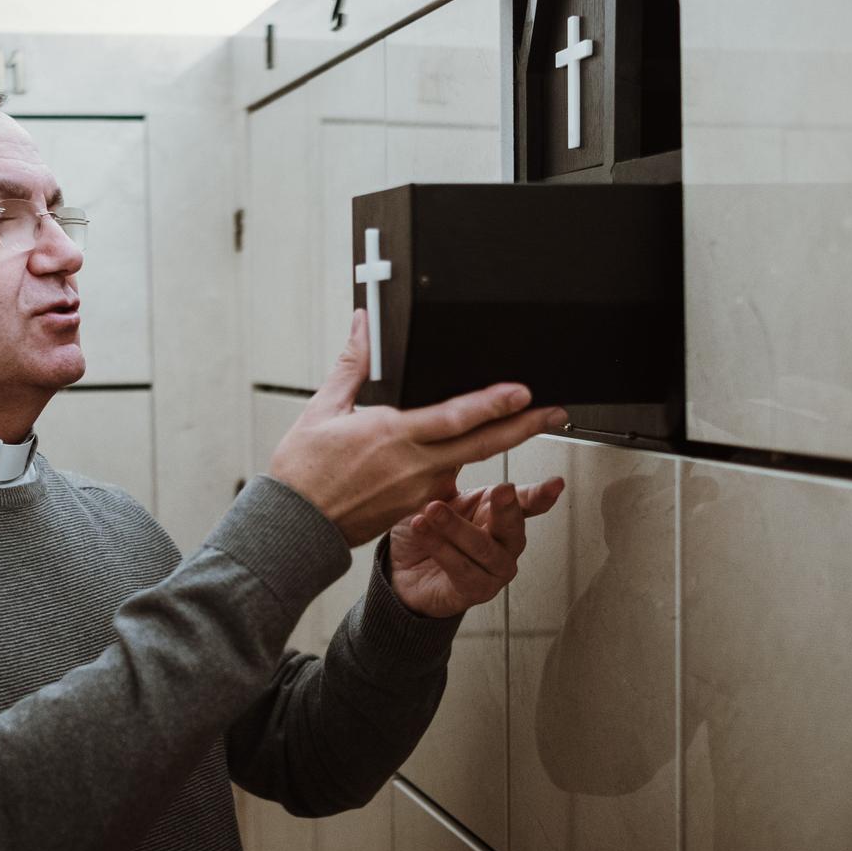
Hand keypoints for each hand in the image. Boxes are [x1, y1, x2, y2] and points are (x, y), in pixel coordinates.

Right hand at [269, 310, 566, 545]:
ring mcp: (419, 491)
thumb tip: (364, 323)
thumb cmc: (303, 472)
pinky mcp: (416, 507)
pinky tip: (471, 451)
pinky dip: (463, 463)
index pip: (458, 417)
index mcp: (394, 436)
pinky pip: (448, 481)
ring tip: (525, 425)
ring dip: (499, 443)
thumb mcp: (323, 408)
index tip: (523, 393)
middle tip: (556, 414)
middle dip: (525, 428)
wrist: (295, 526)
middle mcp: (415, 466)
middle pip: (483, 445)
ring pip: (469, 462)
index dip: (495, 404)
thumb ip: (353, 363)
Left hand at [389, 477, 565, 617]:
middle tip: (501, 490)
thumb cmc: (423, 531)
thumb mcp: (434, 492)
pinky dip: (441, 549)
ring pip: (484, 548)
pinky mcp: (475, 590)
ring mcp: (493, 569)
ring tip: (432, 510)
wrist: (398, 571)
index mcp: (497, 511)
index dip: (543, 494)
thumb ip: (449, 467)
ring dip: (455, 528)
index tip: (555, 484)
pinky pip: (463, 570)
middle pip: (514, 525)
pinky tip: (424, 532)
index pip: (527, 501)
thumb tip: (459, 430)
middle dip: (507, 507)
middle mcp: (502, 541)